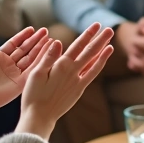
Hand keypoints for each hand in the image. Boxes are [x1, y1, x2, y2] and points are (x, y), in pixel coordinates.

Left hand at [0, 16, 49, 126]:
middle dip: (36, 41)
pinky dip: (41, 60)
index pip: (15, 43)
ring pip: (31, 58)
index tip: (32, 28)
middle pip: (25, 50)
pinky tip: (48, 51)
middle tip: (46, 31)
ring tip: (51, 39)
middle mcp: (9, 65)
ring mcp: (16, 74)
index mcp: (0, 56)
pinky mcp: (22, 83)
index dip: (23, 36)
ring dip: (41, 49)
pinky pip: (33, 69)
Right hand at [17, 23, 114, 138]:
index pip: (78, 46)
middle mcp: (73, 72)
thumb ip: (48, 57)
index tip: (97, 25)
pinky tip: (102, 59)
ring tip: (110, 41)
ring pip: (94, 62)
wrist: (40, 117)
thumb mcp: (36, 74)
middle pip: (90, 52)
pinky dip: (99, 65)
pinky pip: (92, 75)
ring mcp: (78, 82)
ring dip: (102, 51)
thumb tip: (58, 42)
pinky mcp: (79, 90)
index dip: (88, 34)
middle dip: (100, 40)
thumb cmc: (33, 96)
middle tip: (110, 29)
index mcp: (61, 66)